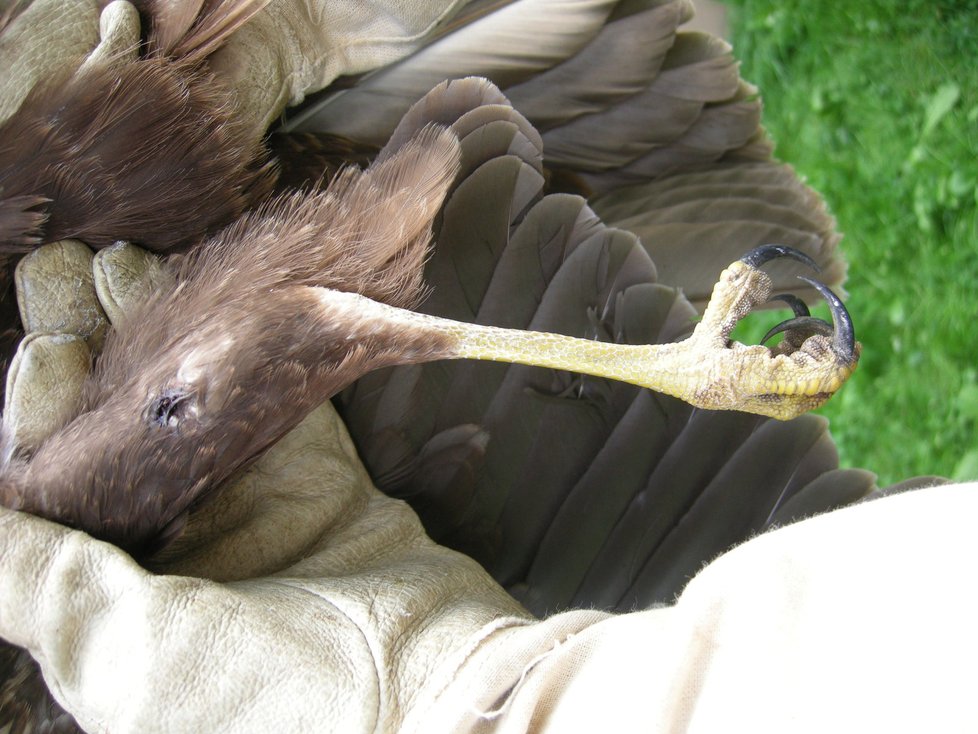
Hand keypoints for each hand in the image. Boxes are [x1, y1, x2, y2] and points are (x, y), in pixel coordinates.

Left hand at [0, 235, 530, 728]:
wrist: (435, 691)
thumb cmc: (272, 697)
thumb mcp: (129, 652)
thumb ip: (40, 581)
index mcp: (114, 597)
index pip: (55, 489)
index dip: (41, 413)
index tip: (47, 348)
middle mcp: (175, 551)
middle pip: (112, 434)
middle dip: (86, 353)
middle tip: (64, 272)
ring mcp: (250, 511)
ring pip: (189, 407)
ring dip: (156, 339)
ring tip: (121, 265)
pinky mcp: (318, 481)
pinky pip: (273, 404)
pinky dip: (248, 353)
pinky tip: (216, 300)